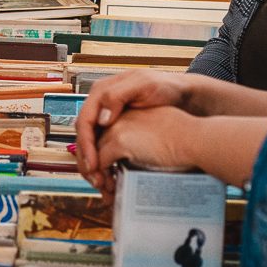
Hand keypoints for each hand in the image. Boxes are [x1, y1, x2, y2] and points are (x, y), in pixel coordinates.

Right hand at [75, 70, 205, 183]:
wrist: (182, 92)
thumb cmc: (166, 86)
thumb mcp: (143, 85)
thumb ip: (117, 97)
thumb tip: (101, 119)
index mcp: (101, 92)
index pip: (84, 122)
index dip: (86, 146)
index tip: (93, 165)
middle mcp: (101, 104)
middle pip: (84, 134)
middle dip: (87, 158)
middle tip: (96, 179)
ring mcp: (108, 115)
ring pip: (92, 141)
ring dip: (94, 162)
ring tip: (102, 181)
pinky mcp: (117, 125)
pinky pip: (103, 143)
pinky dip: (104, 159)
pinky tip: (111, 172)